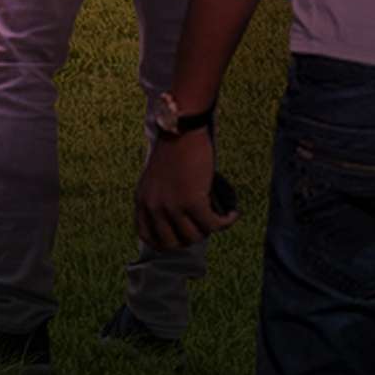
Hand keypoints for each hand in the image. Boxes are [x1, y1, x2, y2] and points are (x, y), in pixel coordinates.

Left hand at [133, 130, 235, 253]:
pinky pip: (214, 225)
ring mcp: (172, 206)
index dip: (166, 244)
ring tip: (218, 216)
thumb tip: (181, 228)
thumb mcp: (157, 181)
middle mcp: (153, 207)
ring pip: (196, 236)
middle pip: (174, 244)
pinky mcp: (192, 202)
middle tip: (204, 225)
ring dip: (210, 228)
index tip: (183, 238)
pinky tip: (232, 214)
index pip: (148, 237)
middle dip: (192, 237)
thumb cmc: (173, 152)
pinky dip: (227, 222)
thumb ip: (161, 202)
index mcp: (142, 201)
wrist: (181, 131)